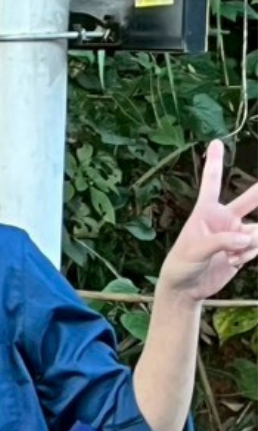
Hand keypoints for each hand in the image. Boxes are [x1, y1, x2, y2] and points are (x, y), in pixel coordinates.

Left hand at [157, 140, 257, 305]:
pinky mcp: (245, 249)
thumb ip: (219, 242)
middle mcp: (224, 218)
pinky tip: (233, 262)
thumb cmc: (180, 266)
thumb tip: (244, 238)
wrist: (186, 289)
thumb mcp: (193, 252)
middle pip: (251, 199)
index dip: (215, 162)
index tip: (215, 141)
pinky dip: (249, 255)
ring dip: (249, 245)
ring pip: (257, 231)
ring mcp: (237, 233)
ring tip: (230, 257)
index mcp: (206, 212)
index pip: (212, 183)